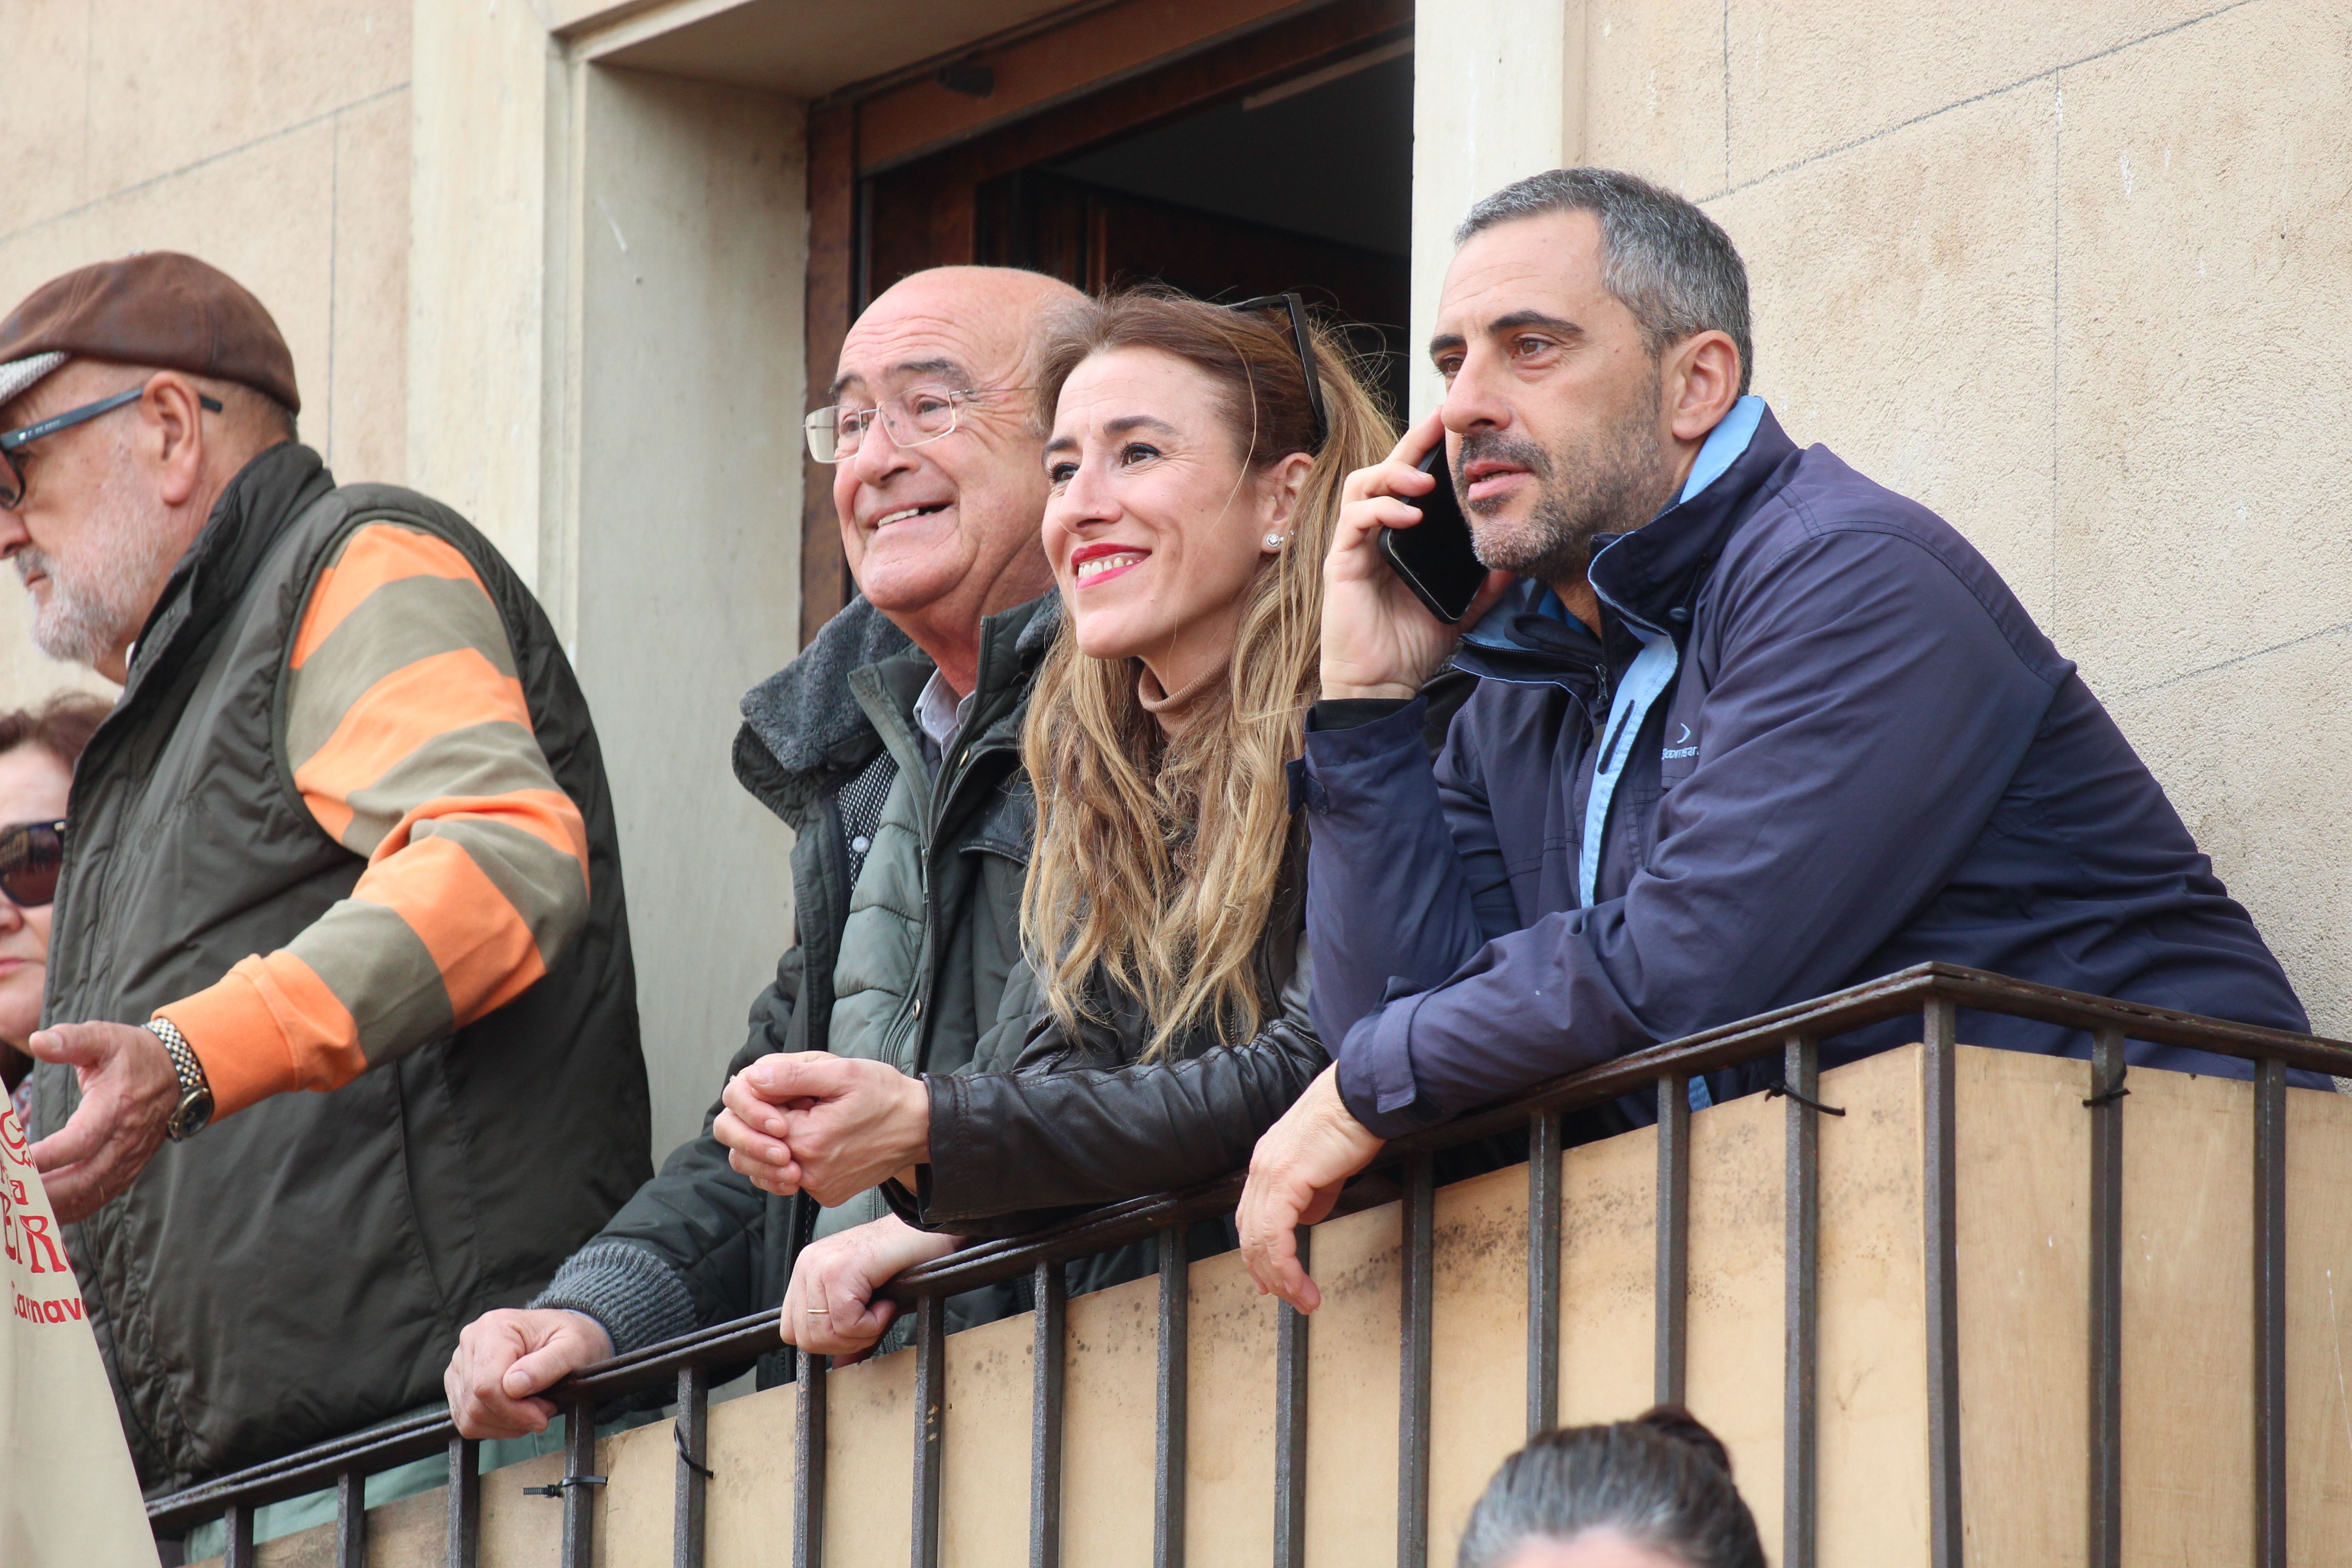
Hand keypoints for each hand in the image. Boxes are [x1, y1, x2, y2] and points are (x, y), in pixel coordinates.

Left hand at [26, 1021, 181, 1221]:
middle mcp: (125, 1140)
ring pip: (89, 1195)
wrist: (175, 1071)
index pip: (81, 1140)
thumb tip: (39, 1041)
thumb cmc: (132, 1055)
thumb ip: (71, 1040)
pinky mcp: (127, 1170)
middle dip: (41, 1191)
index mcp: (116, 1108)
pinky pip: (98, 1198)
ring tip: (18, 1207)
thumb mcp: (104, 1038)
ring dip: (52, 1207)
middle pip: (82, 1178)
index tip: (17, 1159)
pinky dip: (69, 1211)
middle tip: (9, 1191)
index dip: (49, 1155)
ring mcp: (128, 1159)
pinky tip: (42, 1214)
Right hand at [444, 1308, 613, 1439]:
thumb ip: (547, 1365)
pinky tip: (517, 1413)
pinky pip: (467, 1421)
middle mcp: (470, 1343)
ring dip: (505, 1424)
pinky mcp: (460, 1385)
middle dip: (513, 1417)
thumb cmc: (571, 1339)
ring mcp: (461, 1365)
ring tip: (533, 1410)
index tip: (543, 1414)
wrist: (567, 1336)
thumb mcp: (574, 1347)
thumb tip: (514, 1386)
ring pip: (468, 1416)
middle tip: (544, 1410)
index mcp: (494, 1327)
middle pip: (475, 1403)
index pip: (487, 1384)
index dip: (514, 1410)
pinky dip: (494, 1426)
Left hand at [716, 1053, 930, 1206]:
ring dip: (768, 1143)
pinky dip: (786, 1160)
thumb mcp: (842, 1072)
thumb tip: (752, 1077)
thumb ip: (792, 1074)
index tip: (786, 1089)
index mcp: (807, 1140)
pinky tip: (812, 1139)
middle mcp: (807, 1173)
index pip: (749, 1118)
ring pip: (760, 1168)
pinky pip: (786, 1179)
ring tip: (804, 1121)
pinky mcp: (826, 1195)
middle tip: (793, 1106)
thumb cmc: (885, 1096)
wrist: (920, 1128)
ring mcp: (817, 1188)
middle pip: (744, 1149)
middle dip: (756, 1123)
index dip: (759, 1097)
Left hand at [779, 1215, 960, 1363]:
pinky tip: (887, 1303)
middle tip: (874, 1320)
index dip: (826, 1341)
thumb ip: (848, 1330)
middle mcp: (808, 1265)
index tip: (857, 1328)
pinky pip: (847, 1322)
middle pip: (807, 1338)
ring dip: (862, 1332)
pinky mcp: (842, 1269)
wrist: (927, 1232)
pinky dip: (873, 1323)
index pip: (792, 1330)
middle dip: (846, 1342)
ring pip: (825, 1333)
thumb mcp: (866, 1299)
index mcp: (807, 1271)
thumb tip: (841, 1365)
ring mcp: (821, 1265)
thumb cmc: (902, 1261)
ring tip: (881, 1308)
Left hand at [1237, 1066, 1385, 1311]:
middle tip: (1292, 1300)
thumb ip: (1311, 1195)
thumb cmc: (1351, 1126)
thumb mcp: (1325, 1169)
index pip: (1251, 1219)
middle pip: (1250, 1236)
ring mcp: (1268, 1173)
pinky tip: (1301, 1284)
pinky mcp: (1285, 1180)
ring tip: (1303, 1301)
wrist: (1363, 1097)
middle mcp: (1260, 1169)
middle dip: (1269, 1275)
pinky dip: (1286, 1266)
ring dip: (1281, 1279)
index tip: (1270, 1282)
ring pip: (1260, 1241)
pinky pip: (1276, 1236)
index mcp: (1266, 1164)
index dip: (1257, 1255)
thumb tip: (1305, 1220)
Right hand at [1321, 409, 1513, 700]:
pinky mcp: (1340, 562)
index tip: (1456, 427)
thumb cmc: (1413, 644)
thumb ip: (1488, 582)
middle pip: (1386, 470)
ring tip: (1425, 482)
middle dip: (1412, 444)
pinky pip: (1354, 520)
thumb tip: (1520, 558)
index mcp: (1402, 537)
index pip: (1412, 482)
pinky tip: (1408, 517)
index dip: (1429, 451)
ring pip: (1363, 485)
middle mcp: (1374, 533)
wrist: (1383, 684)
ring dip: (1394, 476)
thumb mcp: (1464, 605)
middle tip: (1441, 423)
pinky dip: (1381, 510)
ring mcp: (1355, 545)